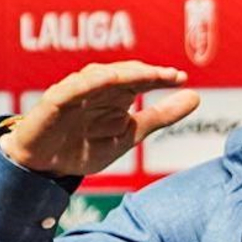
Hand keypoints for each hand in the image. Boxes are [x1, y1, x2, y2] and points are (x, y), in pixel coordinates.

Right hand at [0, 61, 199, 176]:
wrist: (45, 168)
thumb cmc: (84, 146)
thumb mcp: (130, 134)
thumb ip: (161, 115)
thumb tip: (196, 96)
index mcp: (116, 93)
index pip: (141, 79)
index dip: (160, 77)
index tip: (182, 79)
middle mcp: (97, 87)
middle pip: (124, 73)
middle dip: (147, 73)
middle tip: (170, 76)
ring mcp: (75, 91)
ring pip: (100, 75)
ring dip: (124, 73)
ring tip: (147, 74)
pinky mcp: (55, 101)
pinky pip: (73, 88)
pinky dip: (89, 82)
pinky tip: (108, 78)